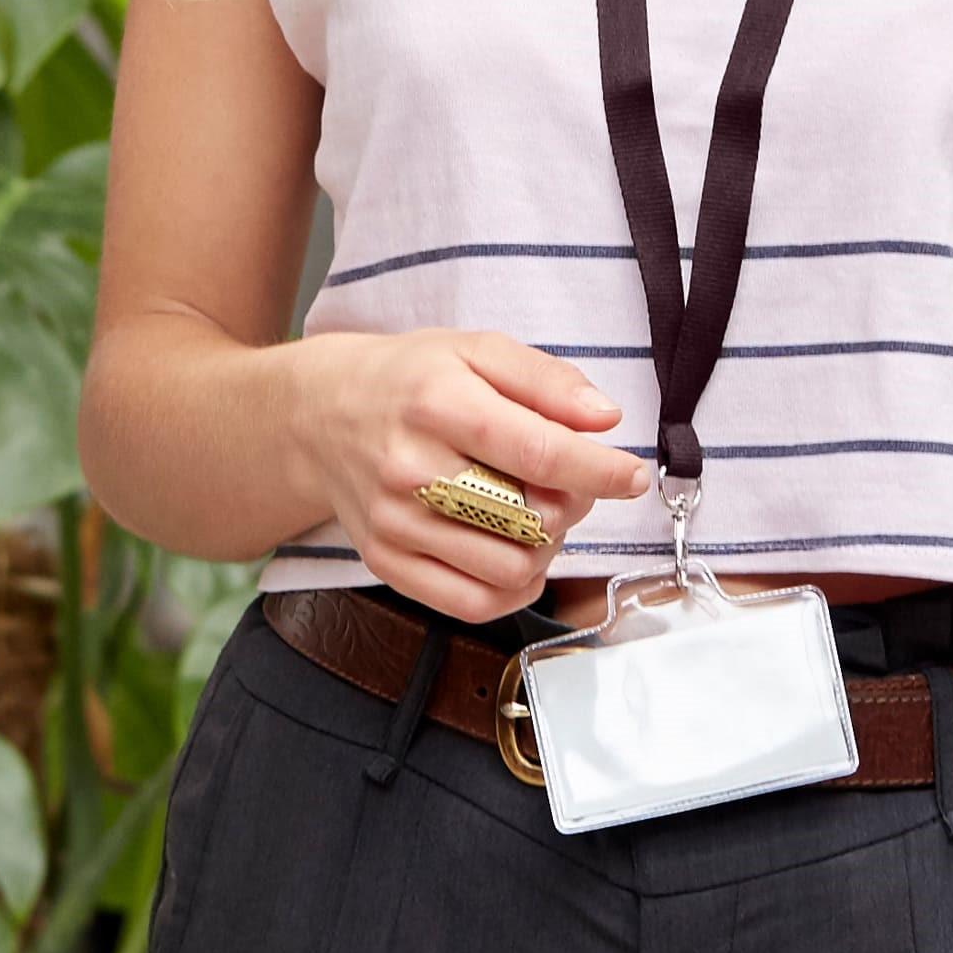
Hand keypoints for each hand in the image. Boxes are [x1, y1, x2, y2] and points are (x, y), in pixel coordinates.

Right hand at [287, 327, 653, 618]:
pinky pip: (472, 603)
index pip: (538, 452)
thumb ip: (547, 379)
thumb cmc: (408, 380)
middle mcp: (411, 468)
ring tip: (536, 514)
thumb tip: (605, 418)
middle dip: (572, 505)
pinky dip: (514, 588)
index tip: (632, 476)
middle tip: (567, 482)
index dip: (599, 471)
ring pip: (508, 567)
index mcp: (438, 403)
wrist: (319, 414)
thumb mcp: (476, 349)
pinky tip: (517, 554)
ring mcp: (395, 523)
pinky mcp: (386, 562)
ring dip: (546, 548)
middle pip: (529, 517)